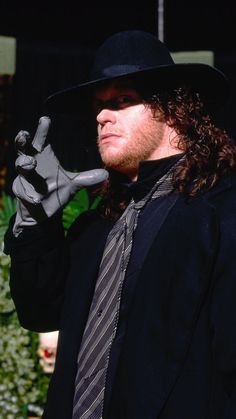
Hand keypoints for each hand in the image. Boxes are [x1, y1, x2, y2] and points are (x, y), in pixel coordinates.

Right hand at [12, 116, 107, 235]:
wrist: (43, 210)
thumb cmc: (55, 190)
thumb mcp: (73, 184)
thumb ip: (87, 178)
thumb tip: (106, 174)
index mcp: (43, 157)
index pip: (41, 140)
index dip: (42, 130)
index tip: (45, 119)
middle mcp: (32, 163)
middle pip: (23, 148)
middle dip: (22, 140)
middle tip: (24, 135)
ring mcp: (25, 178)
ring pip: (21, 166)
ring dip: (25, 163)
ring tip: (31, 163)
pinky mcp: (22, 192)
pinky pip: (24, 191)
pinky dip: (30, 194)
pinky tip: (36, 198)